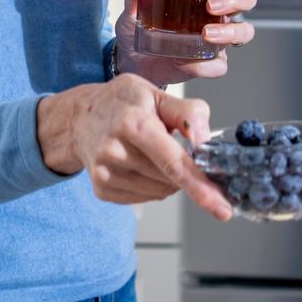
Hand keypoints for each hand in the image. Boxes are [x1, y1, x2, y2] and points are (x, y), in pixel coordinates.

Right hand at [36, 75, 232, 219]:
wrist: (79, 118)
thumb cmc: (123, 103)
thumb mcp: (156, 94)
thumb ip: (188, 113)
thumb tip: (205, 141)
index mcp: (133, 123)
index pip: (173, 162)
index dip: (200, 186)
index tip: (222, 207)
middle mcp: (115, 150)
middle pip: (170, 180)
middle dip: (185, 171)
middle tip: (175, 147)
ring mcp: (105, 173)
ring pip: (161, 191)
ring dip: (168, 178)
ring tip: (151, 152)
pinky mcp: (102, 189)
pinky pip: (146, 197)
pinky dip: (153, 184)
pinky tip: (139, 163)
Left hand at [113, 0, 256, 81]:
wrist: (132, 60)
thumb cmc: (140, 25)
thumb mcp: (133, 3)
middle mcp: (218, 11)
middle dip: (235, 0)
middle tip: (210, 6)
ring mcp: (218, 37)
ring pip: (244, 31)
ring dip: (230, 31)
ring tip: (205, 33)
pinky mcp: (209, 62)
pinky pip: (220, 65)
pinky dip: (205, 64)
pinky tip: (186, 61)